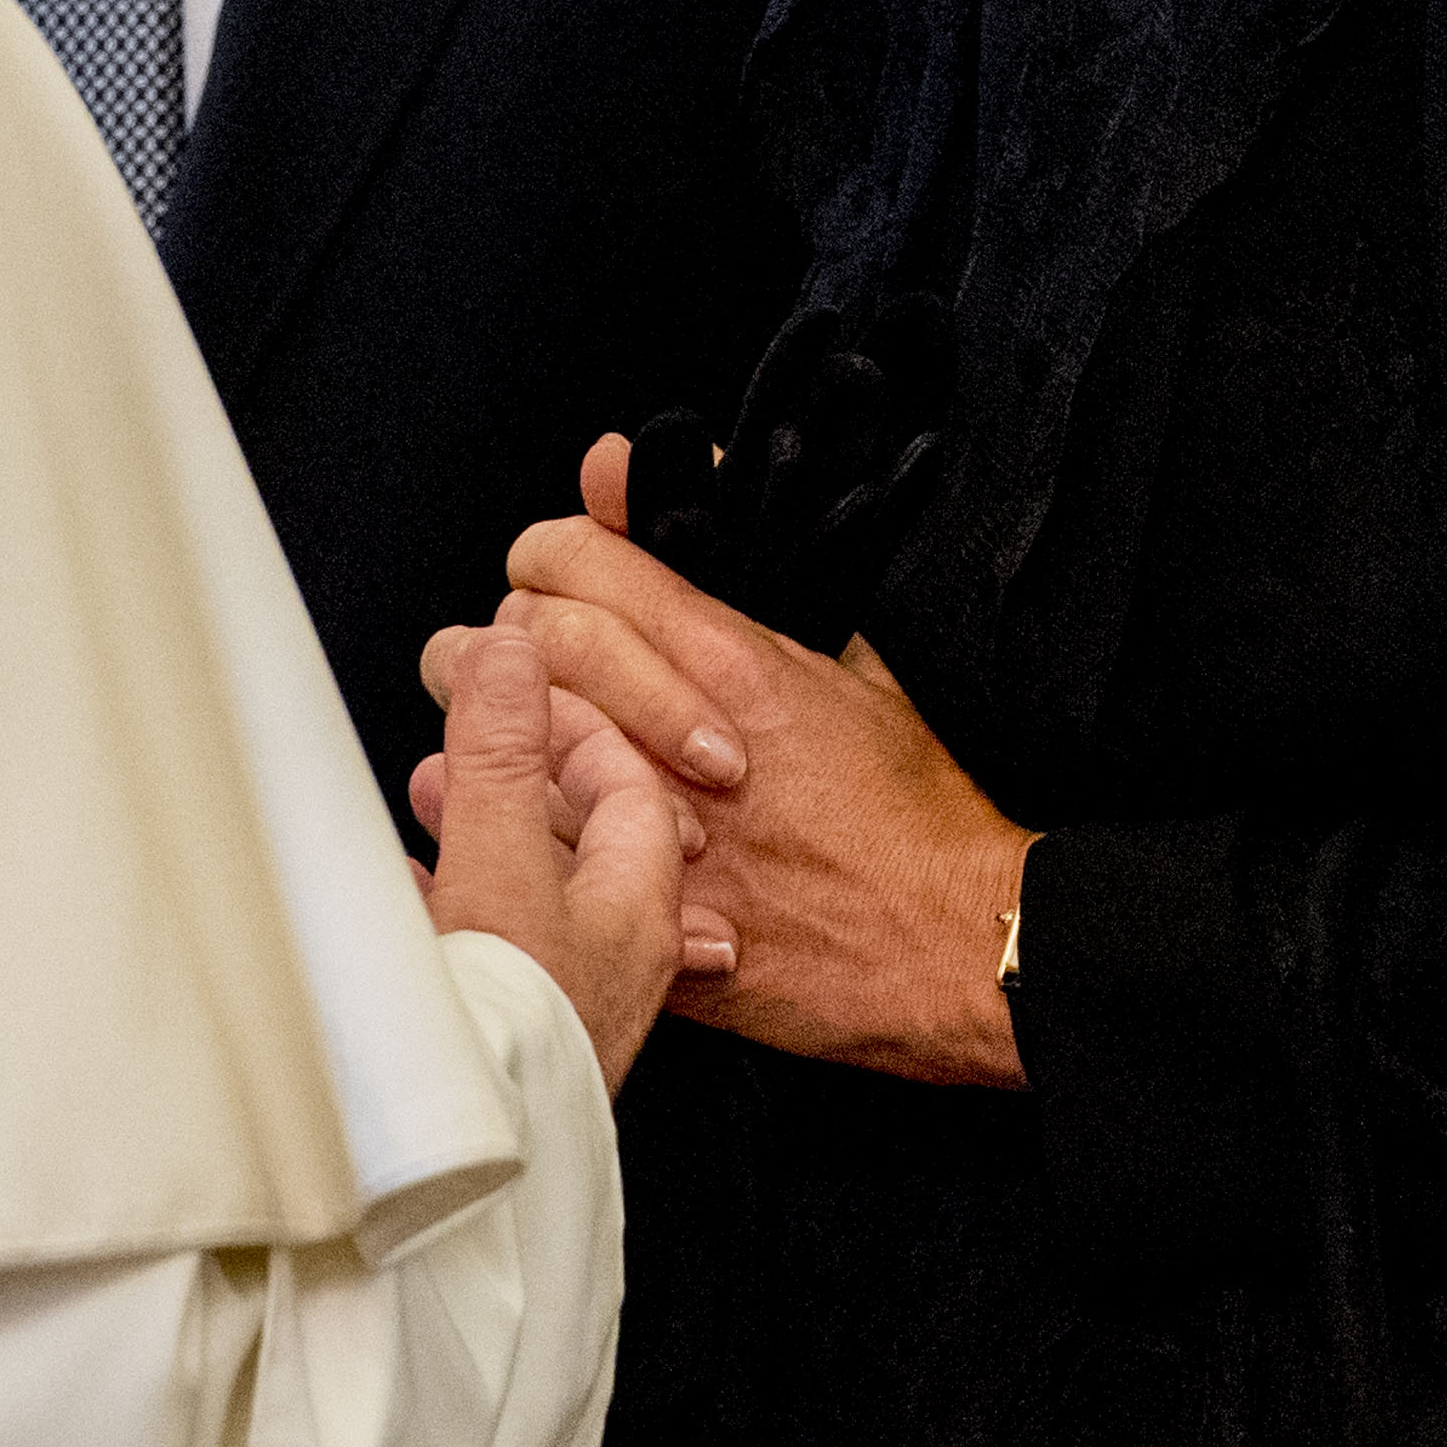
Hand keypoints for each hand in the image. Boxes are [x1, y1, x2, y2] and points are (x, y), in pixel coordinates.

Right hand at [414, 626, 701, 1091]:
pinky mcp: (507, 1040)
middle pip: (577, 832)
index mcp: (635, 909)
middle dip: (516, 772)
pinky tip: (402, 897)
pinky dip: (446, 903)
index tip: (514, 680)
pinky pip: (485, 948)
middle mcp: (613, 959)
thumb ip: (503, 758)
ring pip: (529, 888)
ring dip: (479, 834)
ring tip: (423, 793)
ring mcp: (561, 1002)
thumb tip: (514, 652)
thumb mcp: (501, 871)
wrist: (456, 1198)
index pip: (629, 779)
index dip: (574, 717)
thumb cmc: (503, 1042)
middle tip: (462, 732)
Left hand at [422, 445, 1036, 1087]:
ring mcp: (646, 831)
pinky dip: (494, 838)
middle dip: (504, 642)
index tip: (556, 570)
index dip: (551, 552)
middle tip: (521, 660)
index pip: (575, 558)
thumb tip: (703, 506)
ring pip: (500, 750)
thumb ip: (769, 589)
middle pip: (516, 643)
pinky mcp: (636, 918)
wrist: (955, 940)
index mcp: (729, 662)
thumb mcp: (857, 666)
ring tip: (504, 741)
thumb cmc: (914, 813)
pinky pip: (523, 861)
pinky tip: (504, 824)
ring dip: (491, 738)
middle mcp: (674, 739)